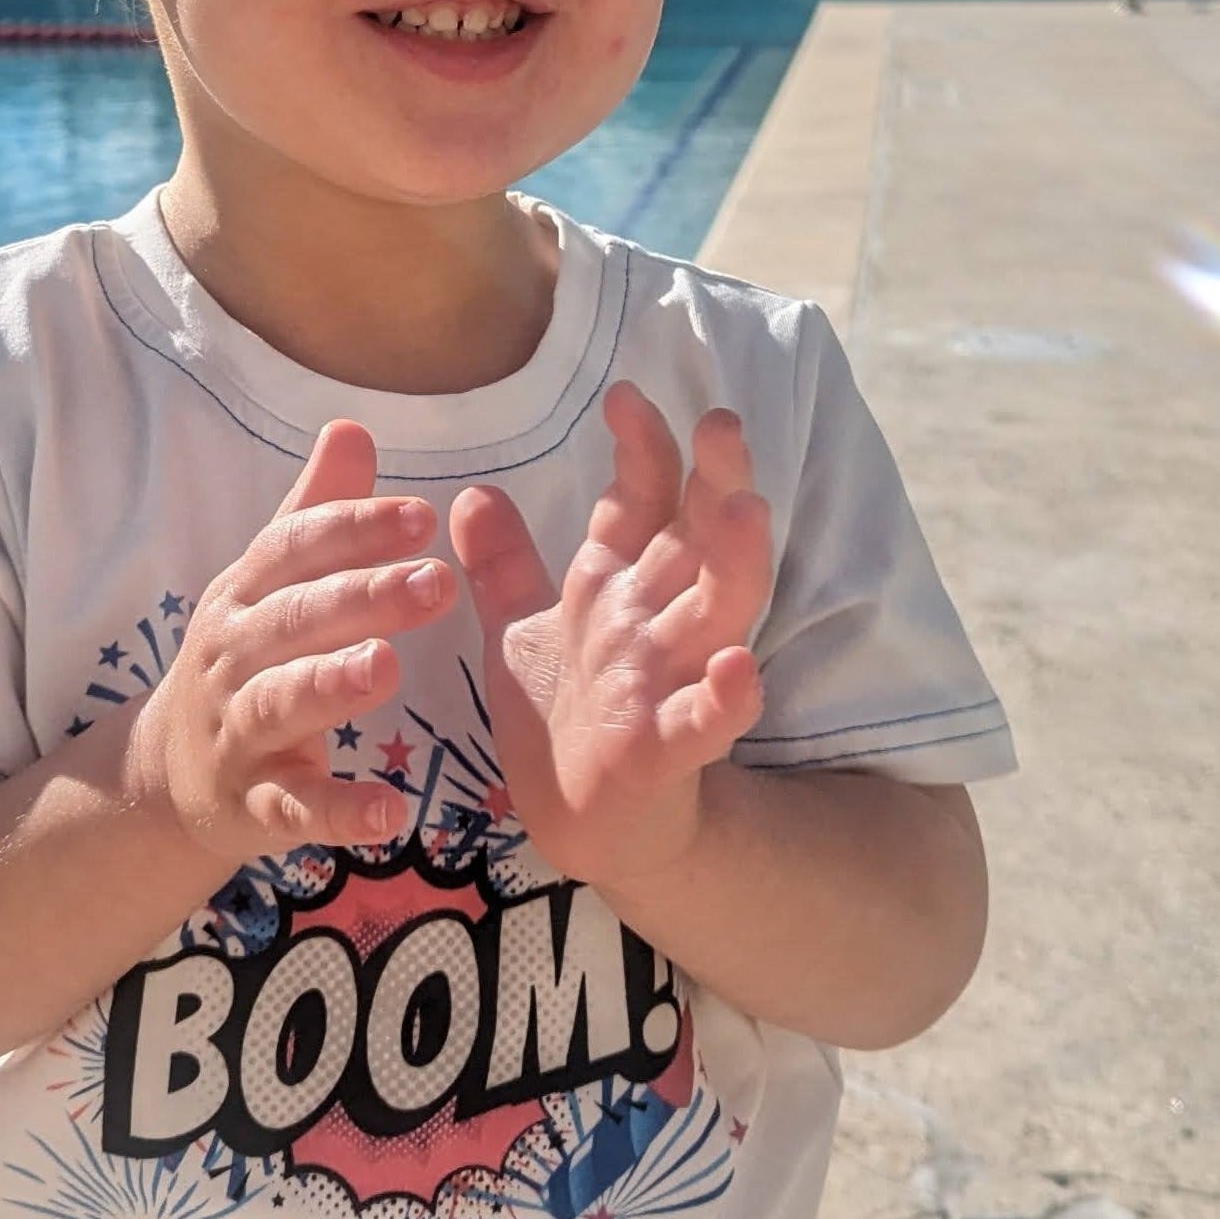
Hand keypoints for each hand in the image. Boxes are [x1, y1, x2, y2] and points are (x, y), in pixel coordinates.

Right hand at [121, 420, 449, 859]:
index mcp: (246, 594)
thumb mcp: (267, 584)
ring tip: (387, 668)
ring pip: (280, 703)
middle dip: (361, 597)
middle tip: (433, 582)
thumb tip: (352, 425)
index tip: (421, 515)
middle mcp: (233, 656)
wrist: (169, 775)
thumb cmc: (244, 660)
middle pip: (294, 619)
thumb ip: (315, 513)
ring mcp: (237, 731)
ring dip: (331, 686)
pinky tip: (389, 812)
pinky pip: (293, 808)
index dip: (354, 529)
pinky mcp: (250, 803)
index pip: (296, 549)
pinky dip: (336, 812)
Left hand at [450, 384, 769, 890]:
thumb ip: (503, 563)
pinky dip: (726, 697)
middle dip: (716, 480)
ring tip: (746, 507)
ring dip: (737, 561)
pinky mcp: (666, 750)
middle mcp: (654, 623)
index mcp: (619, 589)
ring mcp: (668, 682)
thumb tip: (473, 490)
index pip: (644, 502)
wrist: (582, 825)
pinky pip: (704, 721)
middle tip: (722, 421)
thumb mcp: (521, 631)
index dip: (642, 448)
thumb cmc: (562, 722)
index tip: (626, 393)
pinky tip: (740, 668)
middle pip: (699, 540)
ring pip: (719, 613)